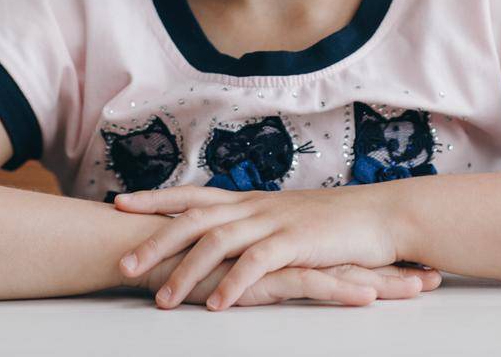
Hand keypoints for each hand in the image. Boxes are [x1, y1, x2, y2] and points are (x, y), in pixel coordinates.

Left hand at [114, 183, 409, 310]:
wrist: (380, 217)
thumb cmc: (334, 224)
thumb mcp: (286, 220)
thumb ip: (254, 227)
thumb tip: (223, 238)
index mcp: (251, 201)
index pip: (193, 194)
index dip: (156, 198)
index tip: (120, 203)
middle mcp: (257, 206)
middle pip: (195, 217)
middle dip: (155, 239)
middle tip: (123, 264)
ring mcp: (275, 221)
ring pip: (219, 241)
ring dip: (187, 271)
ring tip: (163, 301)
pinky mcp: (297, 242)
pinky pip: (258, 262)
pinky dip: (235, 284)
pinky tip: (217, 305)